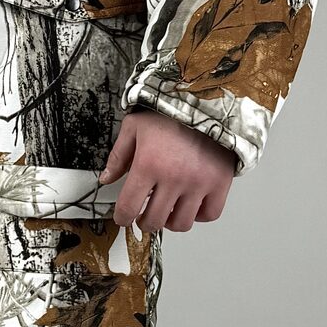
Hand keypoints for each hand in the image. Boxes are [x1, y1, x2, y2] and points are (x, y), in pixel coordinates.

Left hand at [99, 108, 236, 230]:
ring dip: (169, 222)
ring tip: (166, 210)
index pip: (128, 207)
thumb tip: (107, 178)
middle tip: (143, 215)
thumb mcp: (135, 126)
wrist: (208, 102)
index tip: (123, 217)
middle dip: (143, 222)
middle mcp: (174, 178)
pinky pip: (209, 214)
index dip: (122, 218)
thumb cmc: (172, 114)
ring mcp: (199, 183)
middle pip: (153, 221)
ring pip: (181, 223)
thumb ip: (118, 154)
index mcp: (148, 164)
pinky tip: (190, 204)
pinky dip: (198, 215)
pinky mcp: (219, 183)